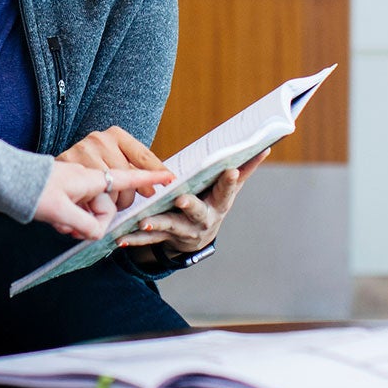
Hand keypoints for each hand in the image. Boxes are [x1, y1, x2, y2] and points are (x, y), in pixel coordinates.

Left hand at [34, 161, 174, 240]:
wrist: (5, 181)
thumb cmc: (32, 191)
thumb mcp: (60, 213)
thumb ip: (86, 226)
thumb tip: (99, 234)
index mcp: (91, 177)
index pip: (128, 178)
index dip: (150, 180)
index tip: (170, 178)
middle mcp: (89, 179)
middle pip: (110, 205)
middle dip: (96, 221)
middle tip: (72, 227)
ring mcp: (80, 185)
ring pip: (96, 211)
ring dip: (81, 223)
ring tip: (60, 224)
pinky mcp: (70, 192)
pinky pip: (82, 211)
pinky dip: (73, 222)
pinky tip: (57, 224)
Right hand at [55, 126, 167, 209]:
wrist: (53, 166)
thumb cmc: (94, 162)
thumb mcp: (118, 158)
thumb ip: (137, 167)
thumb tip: (167, 180)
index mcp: (116, 134)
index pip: (143, 155)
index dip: (157, 172)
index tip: (171, 181)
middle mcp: (99, 139)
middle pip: (127, 177)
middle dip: (129, 197)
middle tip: (124, 203)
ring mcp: (82, 151)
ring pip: (109, 189)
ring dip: (111, 203)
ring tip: (104, 203)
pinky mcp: (67, 164)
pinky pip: (90, 195)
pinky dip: (93, 206)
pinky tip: (90, 206)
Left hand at [119, 148, 269, 259]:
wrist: (199, 237)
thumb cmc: (214, 202)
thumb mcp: (230, 189)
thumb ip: (245, 169)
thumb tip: (266, 147)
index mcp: (220, 204)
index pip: (227, 191)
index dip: (229, 181)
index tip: (230, 169)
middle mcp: (203, 220)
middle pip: (196, 212)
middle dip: (189, 205)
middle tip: (181, 199)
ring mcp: (183, 231)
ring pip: (169, 227)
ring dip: (156, 224)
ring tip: (143, 221)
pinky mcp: (165, 238)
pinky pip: (148, 240)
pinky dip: (134, 239)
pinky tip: (121, 237)